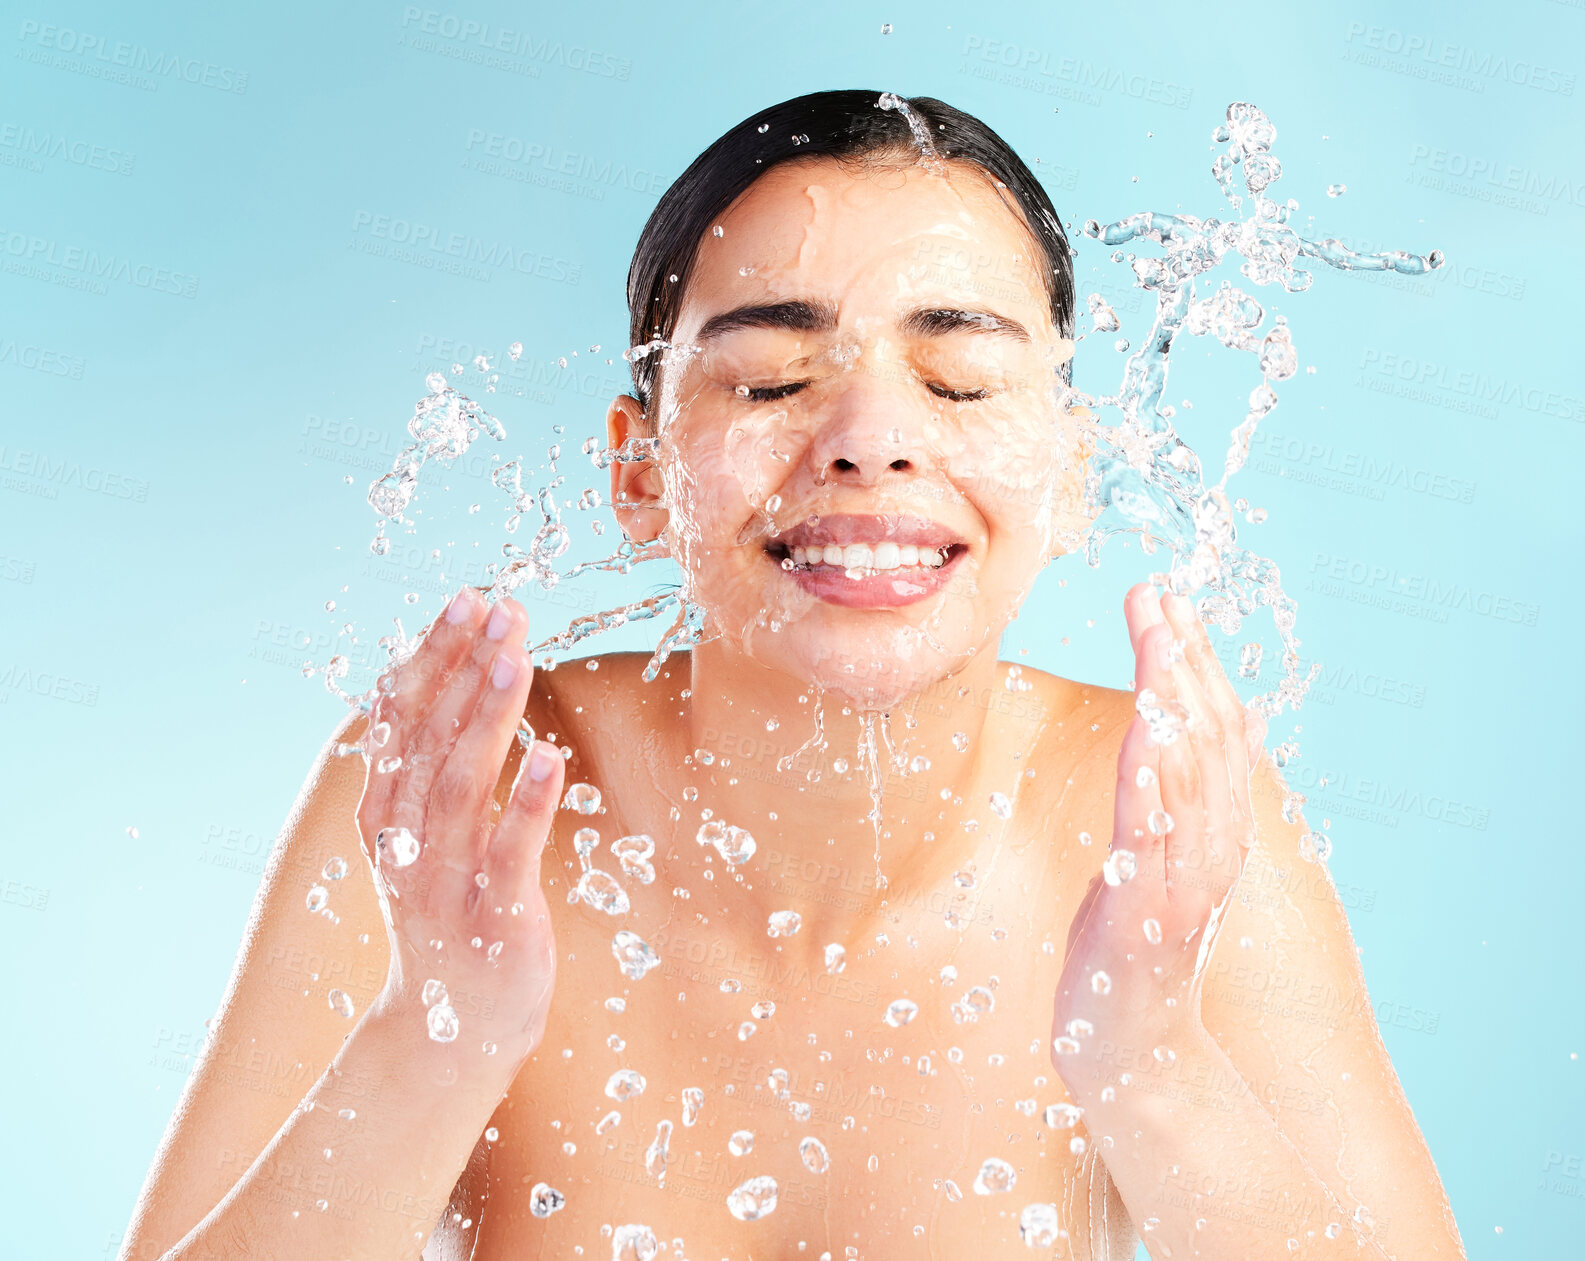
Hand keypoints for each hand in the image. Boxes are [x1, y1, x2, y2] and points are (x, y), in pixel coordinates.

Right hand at [356, 585, 564, 1066]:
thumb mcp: (423, 837)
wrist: (449, 1034)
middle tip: (500, 607)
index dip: (434, 655)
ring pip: (460, 785)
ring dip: (486, 718)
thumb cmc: (450, 916)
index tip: (467, 599)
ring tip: (514, 658)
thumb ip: (431, 765)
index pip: (402, 716)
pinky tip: (551, 758)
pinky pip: (510, 854)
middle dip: (464, 667)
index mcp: (385, 813)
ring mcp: (445, 882)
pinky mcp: (493, 918)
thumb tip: (446, 676)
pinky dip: (526, 805)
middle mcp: (405, 841)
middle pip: (429, 737)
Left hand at [1051, 582, 1266, 1102]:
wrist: (1129, 1044)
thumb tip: (1155, 735)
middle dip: (1182, 658)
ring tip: (1155, 637)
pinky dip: (1155, 781)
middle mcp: (1213, 844)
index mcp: (1214, 826)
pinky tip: (1145, 733)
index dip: (1196, 659)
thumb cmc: (1131, 944)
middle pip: (1208, 735)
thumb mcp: (1149, 858)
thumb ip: (1159, 800)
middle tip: (1155, 592)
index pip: (1216, 726)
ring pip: (1191, 774)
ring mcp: (1185, 878)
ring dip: (1171, 699)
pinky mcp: (1147, 911)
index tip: (1169, 598)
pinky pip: (1155, 835)